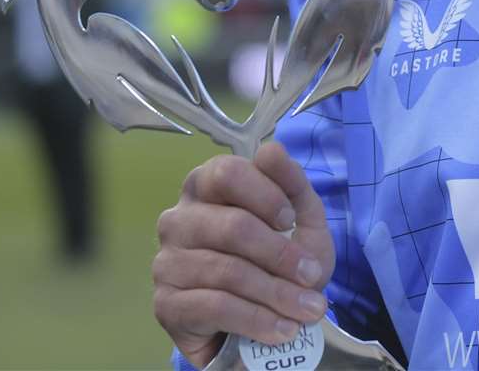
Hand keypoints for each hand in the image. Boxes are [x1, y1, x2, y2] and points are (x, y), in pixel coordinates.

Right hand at [153, 141, 335, 368]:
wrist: (264, 316)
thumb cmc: (278, 259)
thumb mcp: (300, 220)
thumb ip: (291, 183)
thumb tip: (270, 149)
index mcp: (205, 186)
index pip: (227, 173)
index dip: (265, 195)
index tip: (292, 220)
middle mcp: (177, 219)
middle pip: (231, 226)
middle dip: (280, 254)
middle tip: (312, 277)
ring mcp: (166, 262)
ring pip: (227, 271)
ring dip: (277, 293)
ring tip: (308, 310)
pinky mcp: (166, 304)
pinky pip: (214, 307)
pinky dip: (257, 320)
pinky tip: (283, 330)